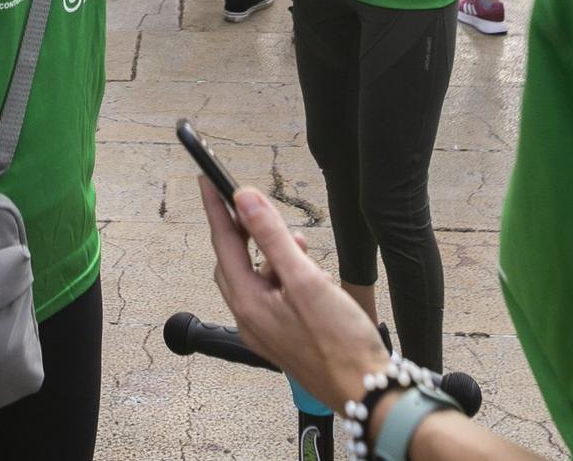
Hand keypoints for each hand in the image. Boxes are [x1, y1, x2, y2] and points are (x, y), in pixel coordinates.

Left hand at [202, 178, 385, 412]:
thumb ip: (272, 238)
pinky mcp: (283, 336)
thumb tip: (245, 200)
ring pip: (256, 277)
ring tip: (298, 243)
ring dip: (271, 254)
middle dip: (245, 231)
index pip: (223, 244)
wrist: (365, 391)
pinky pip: (272, 294)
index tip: (207, 180)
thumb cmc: (340, 344)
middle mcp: (250, 318)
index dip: (216, 209)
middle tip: (256, 206)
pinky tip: (310, 274)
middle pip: (234, 261)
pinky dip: (284, 276)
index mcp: (248, 303)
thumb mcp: (306, 281)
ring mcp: (266, 330)